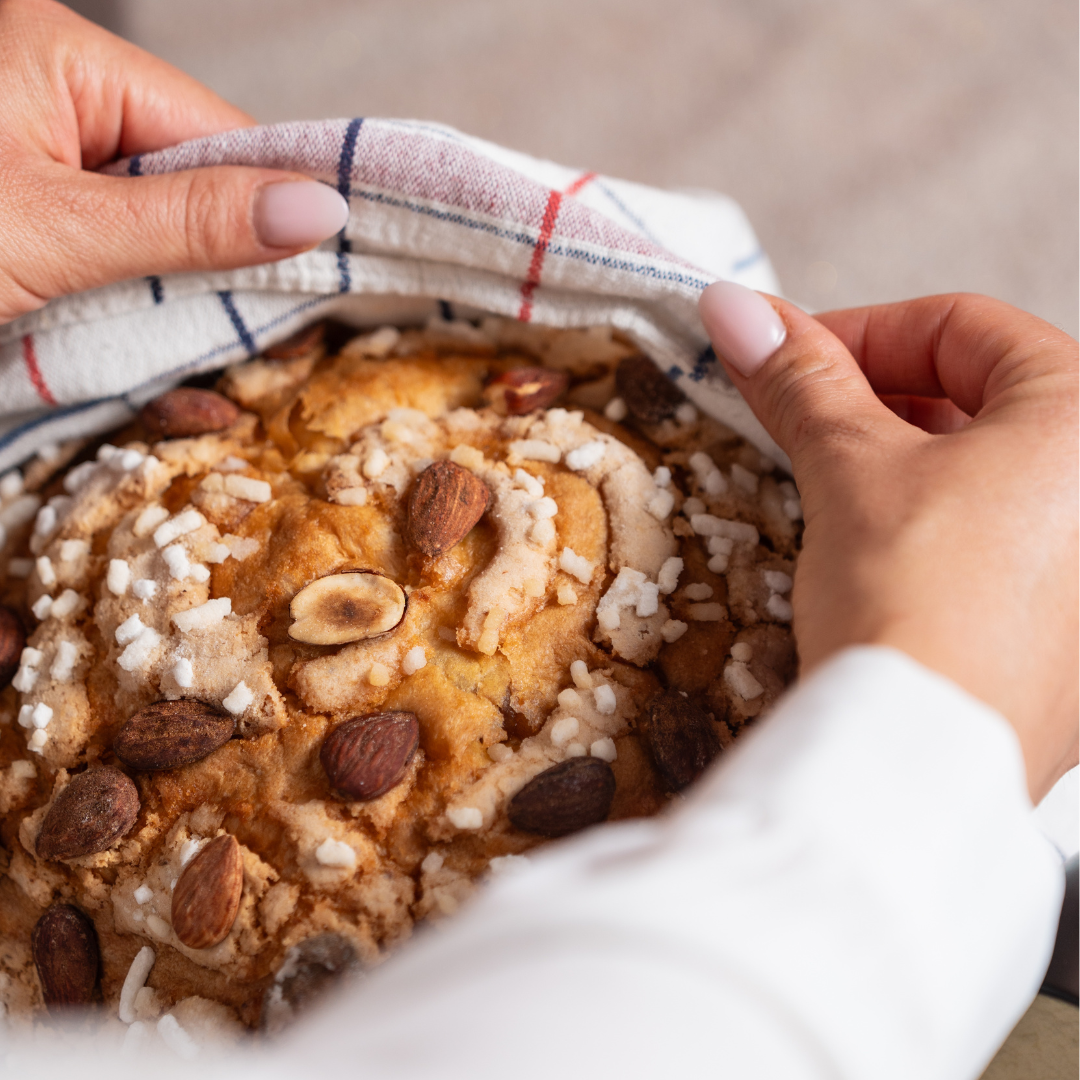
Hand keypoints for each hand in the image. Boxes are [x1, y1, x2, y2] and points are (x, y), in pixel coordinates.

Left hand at [0, 0, 346, 323]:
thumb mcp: (60, 230)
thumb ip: (190, 221)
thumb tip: (316, 209)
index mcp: (61, 55)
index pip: (215, 130)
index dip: (268, 203)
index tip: (315, 272)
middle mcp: (51, 82)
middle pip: (187, 169)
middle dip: (212, 247)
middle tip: (249, 319)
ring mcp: (33, 141)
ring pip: (151, 209)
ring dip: (169, 274)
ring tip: (176, 325)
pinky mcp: (25, 198)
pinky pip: (107, 232)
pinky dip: (125, 282)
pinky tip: (127, 317)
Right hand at [699, 283, 1077, 801]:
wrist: (921, 763)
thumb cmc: (916, 605)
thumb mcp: (848, 469)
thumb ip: (798, 379)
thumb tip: (738, 308)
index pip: (963, 325)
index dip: (858, 332)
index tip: (787, 358)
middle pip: (983, 393)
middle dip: (877, 397)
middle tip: (800, 419)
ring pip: (992, 465)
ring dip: (904, 456)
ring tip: (834, 485)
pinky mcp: (1072, 624)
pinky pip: (1004, 530)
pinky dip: (939, 517)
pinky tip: (883, 548)